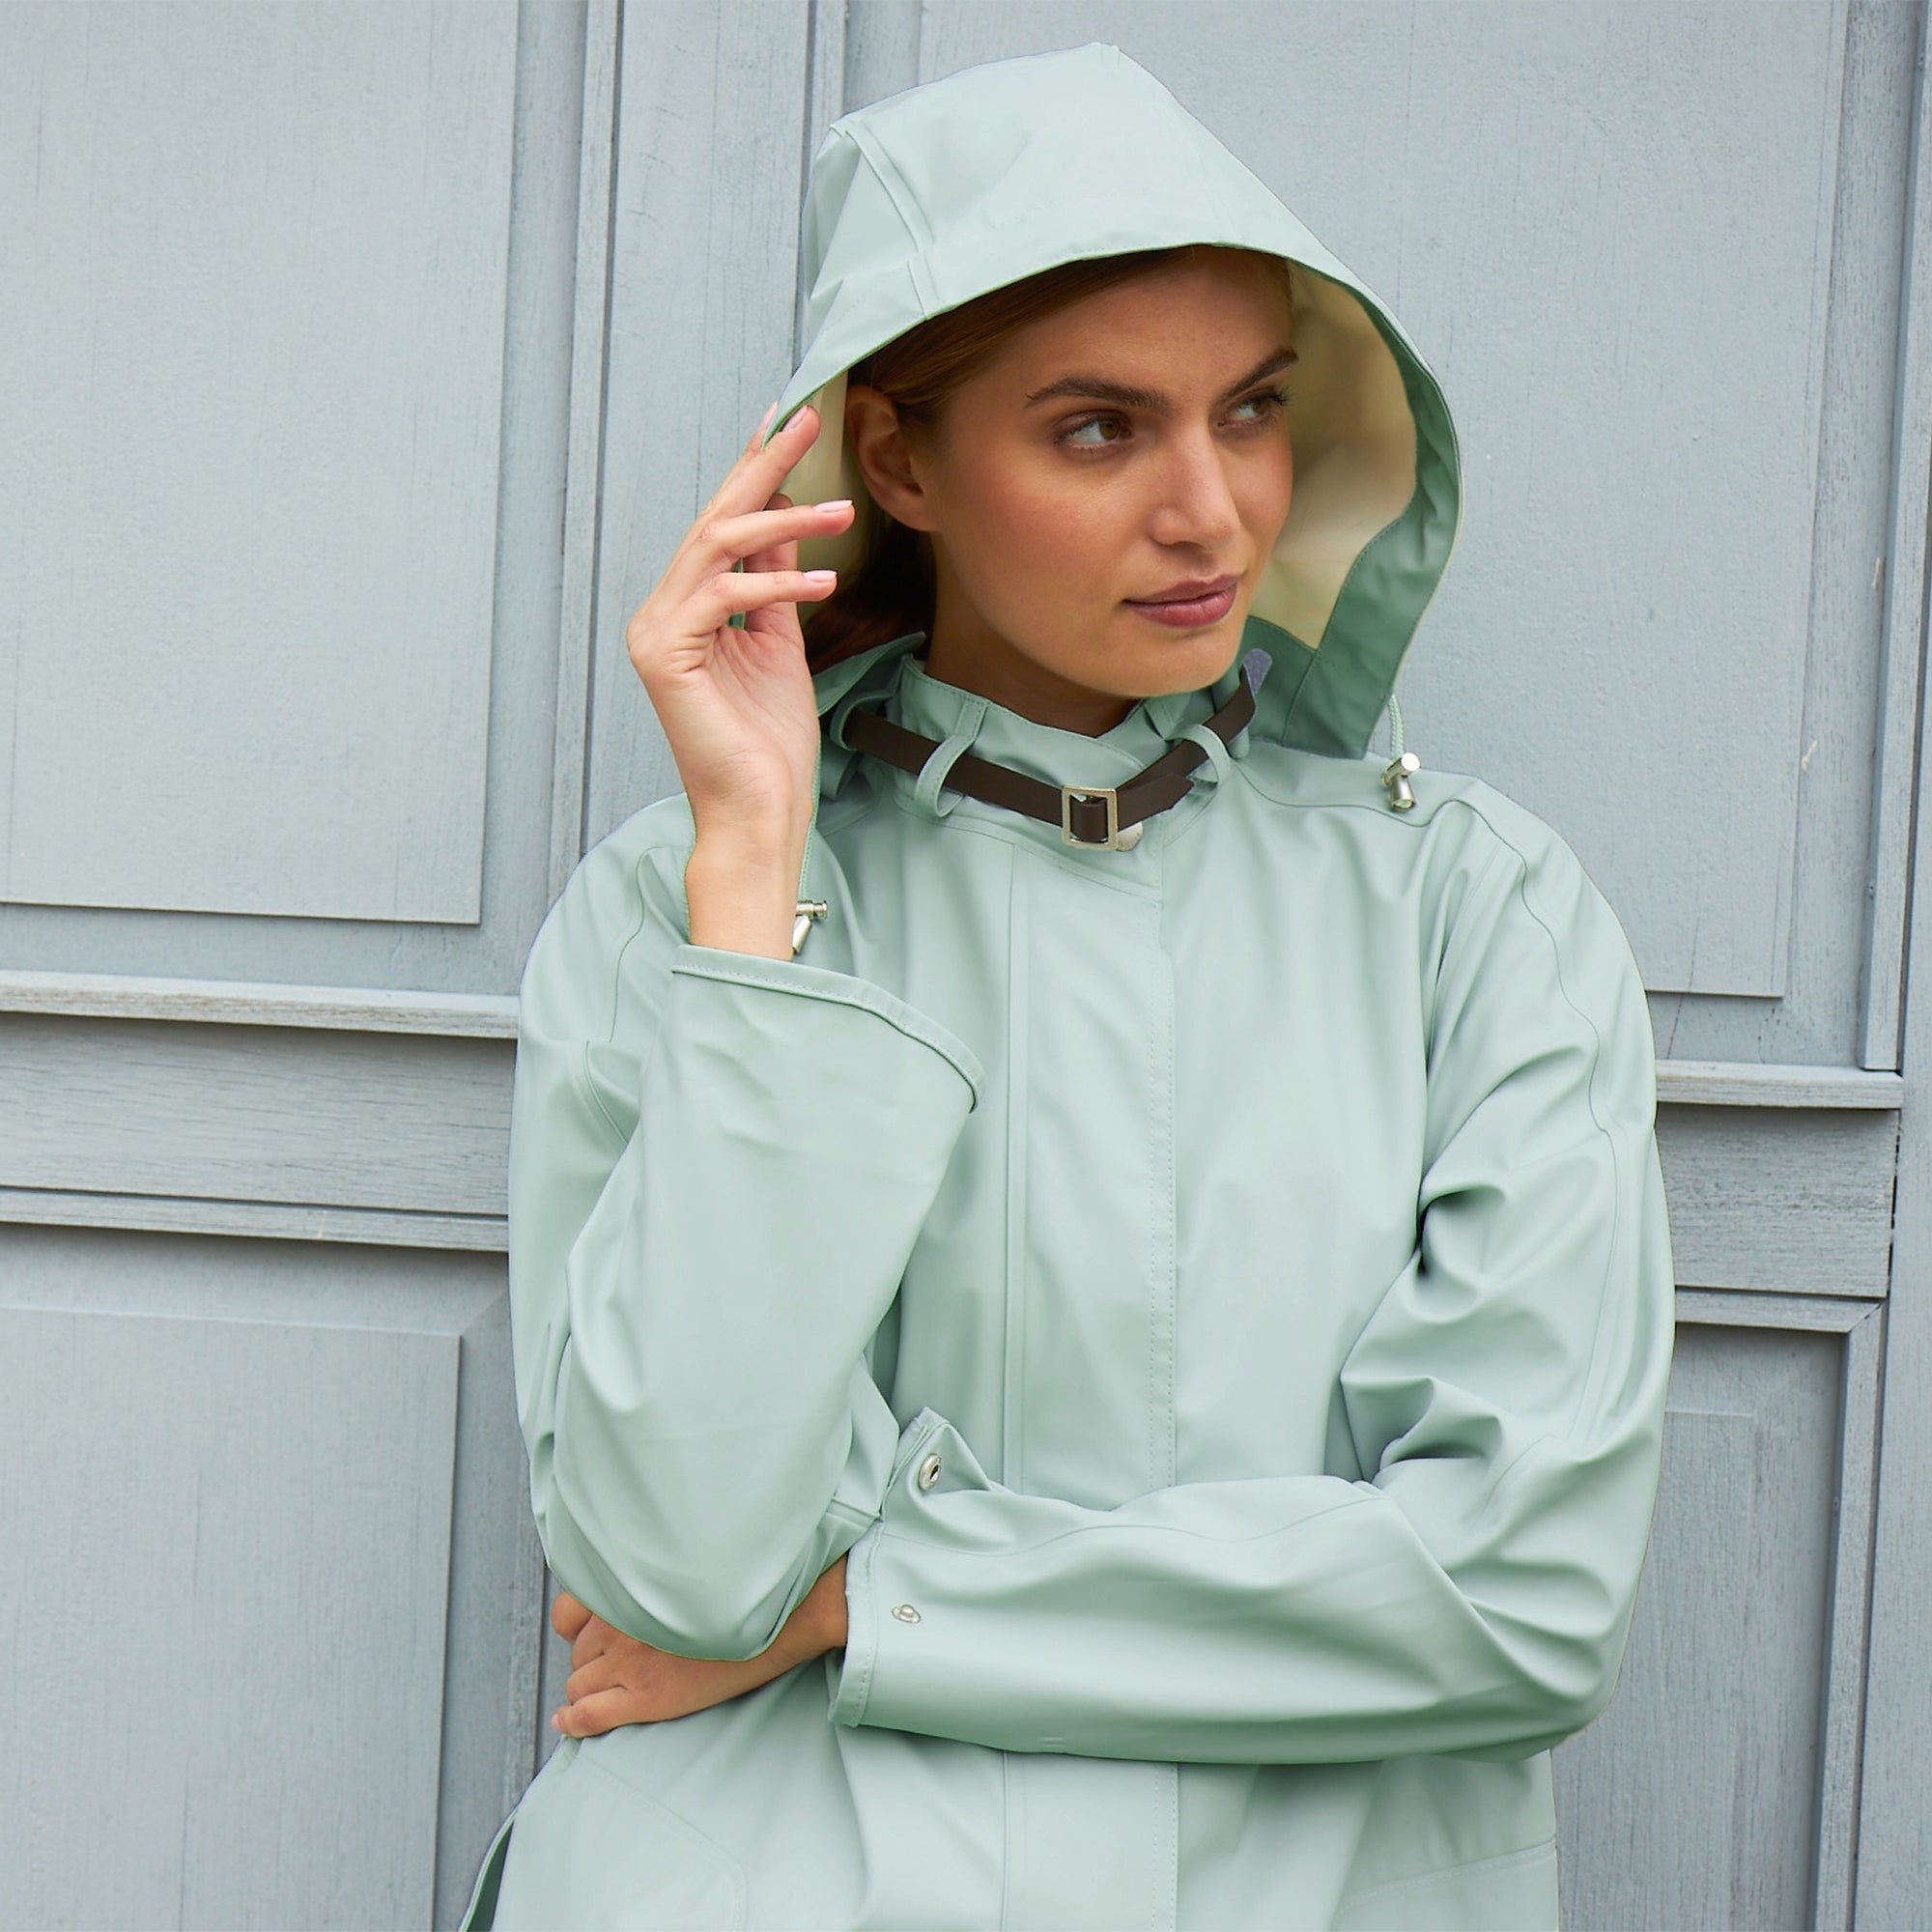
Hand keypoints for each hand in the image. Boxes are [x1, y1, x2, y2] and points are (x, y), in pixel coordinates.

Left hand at [548, 1557, 849, 1738]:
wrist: (777, 1620)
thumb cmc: (739, 1591)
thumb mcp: (684, 1571)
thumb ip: (648, 1578)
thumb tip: (630, 1580)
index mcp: (628, 1589)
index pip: (568, 1612)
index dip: (579, 1627)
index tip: (595, 1633)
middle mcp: (620, 1623)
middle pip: (577, 1651)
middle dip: (590, 1659)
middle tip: (619, 1664)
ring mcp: (629, 1662)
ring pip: (578, 1682)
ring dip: (588, 1686)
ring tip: (611, 1689)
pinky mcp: (644, 1698)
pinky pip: (588, 1716)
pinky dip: (573, 1722)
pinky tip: (567, 1723)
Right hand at [623, 399, 856, 850]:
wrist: (759, 810)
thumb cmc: (770, 743)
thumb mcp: (781, 645)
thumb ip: (775, 583)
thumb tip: (785, 519)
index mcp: (686, 610)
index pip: (723, 526)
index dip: (754, 471)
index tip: (788, 422)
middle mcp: (661, 613)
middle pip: (715, 521)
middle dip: (764, 465)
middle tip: (807, 418)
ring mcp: (655, 633)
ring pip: (718, 549)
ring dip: (785, 522)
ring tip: (842, 512)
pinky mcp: (664, 657)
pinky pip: (724, 598)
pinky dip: (776, 583)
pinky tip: (823, 580)